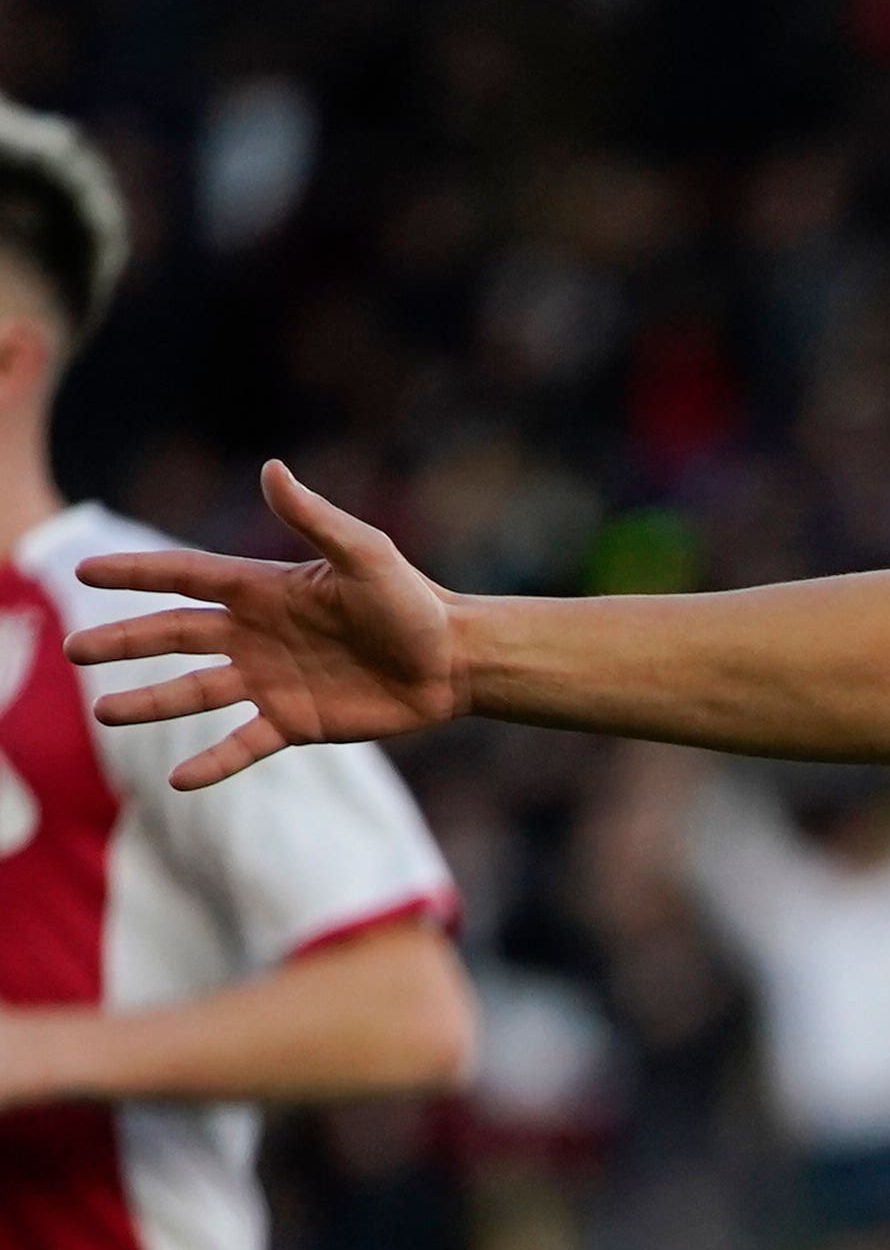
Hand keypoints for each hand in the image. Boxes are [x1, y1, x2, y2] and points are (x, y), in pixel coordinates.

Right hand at [60, 461, 467, 789]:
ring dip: (149, 704)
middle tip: (74, 650)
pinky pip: (242, 744)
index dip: (137, 573)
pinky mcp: (295, 722)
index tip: (84, 568)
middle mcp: (256, 635)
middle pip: (174, 636)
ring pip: (195, 693)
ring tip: (103, 711)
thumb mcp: (366, 554)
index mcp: (265, 590)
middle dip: (124, 642)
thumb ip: (316, 518)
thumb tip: (271, 468)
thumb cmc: (413, 601)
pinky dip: (212, 762)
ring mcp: (270, 680)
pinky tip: (178, 781)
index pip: (185, 577)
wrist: (454, 660)